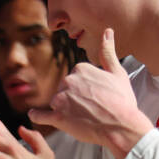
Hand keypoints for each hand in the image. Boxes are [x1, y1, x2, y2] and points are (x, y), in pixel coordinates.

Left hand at [29, 28, 150, 158]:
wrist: (122, 126)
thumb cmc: (122, 101)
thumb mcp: (118, 73)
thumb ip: (108, 52)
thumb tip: (107, 31)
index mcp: (80, 68)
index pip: (75, 78)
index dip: (86, 89)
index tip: (96, 96)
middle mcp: (67, 81)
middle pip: (65, 90)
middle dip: (74, 99)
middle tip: (92, 108)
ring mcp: (60, 99)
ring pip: (56, 103)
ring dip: (65, 110)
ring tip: (84, 117)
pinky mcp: (56, 117)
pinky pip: (39, 115)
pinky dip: (37, 116)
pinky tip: (35, 116)